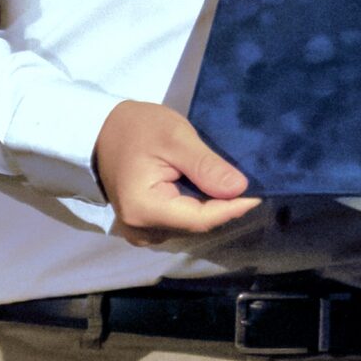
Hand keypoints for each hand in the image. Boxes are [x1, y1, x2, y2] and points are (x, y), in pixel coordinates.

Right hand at [93, 100, 261, 239]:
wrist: (102, 131)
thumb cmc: (136, 129)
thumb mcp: (174, 138)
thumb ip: (205, 166)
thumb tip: (239, 189)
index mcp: (144, 210)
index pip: (201, 219)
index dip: (232, 208)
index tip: (259, 193)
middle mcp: (141, 231)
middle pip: (197, 224)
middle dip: (221, 204)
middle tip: (241, 180)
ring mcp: (141, 232)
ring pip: (191, 224)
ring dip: (208, 204)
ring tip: (216, 178)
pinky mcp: (145, 227)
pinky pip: (180, 221)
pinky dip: (194, 205)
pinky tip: (197, 185)